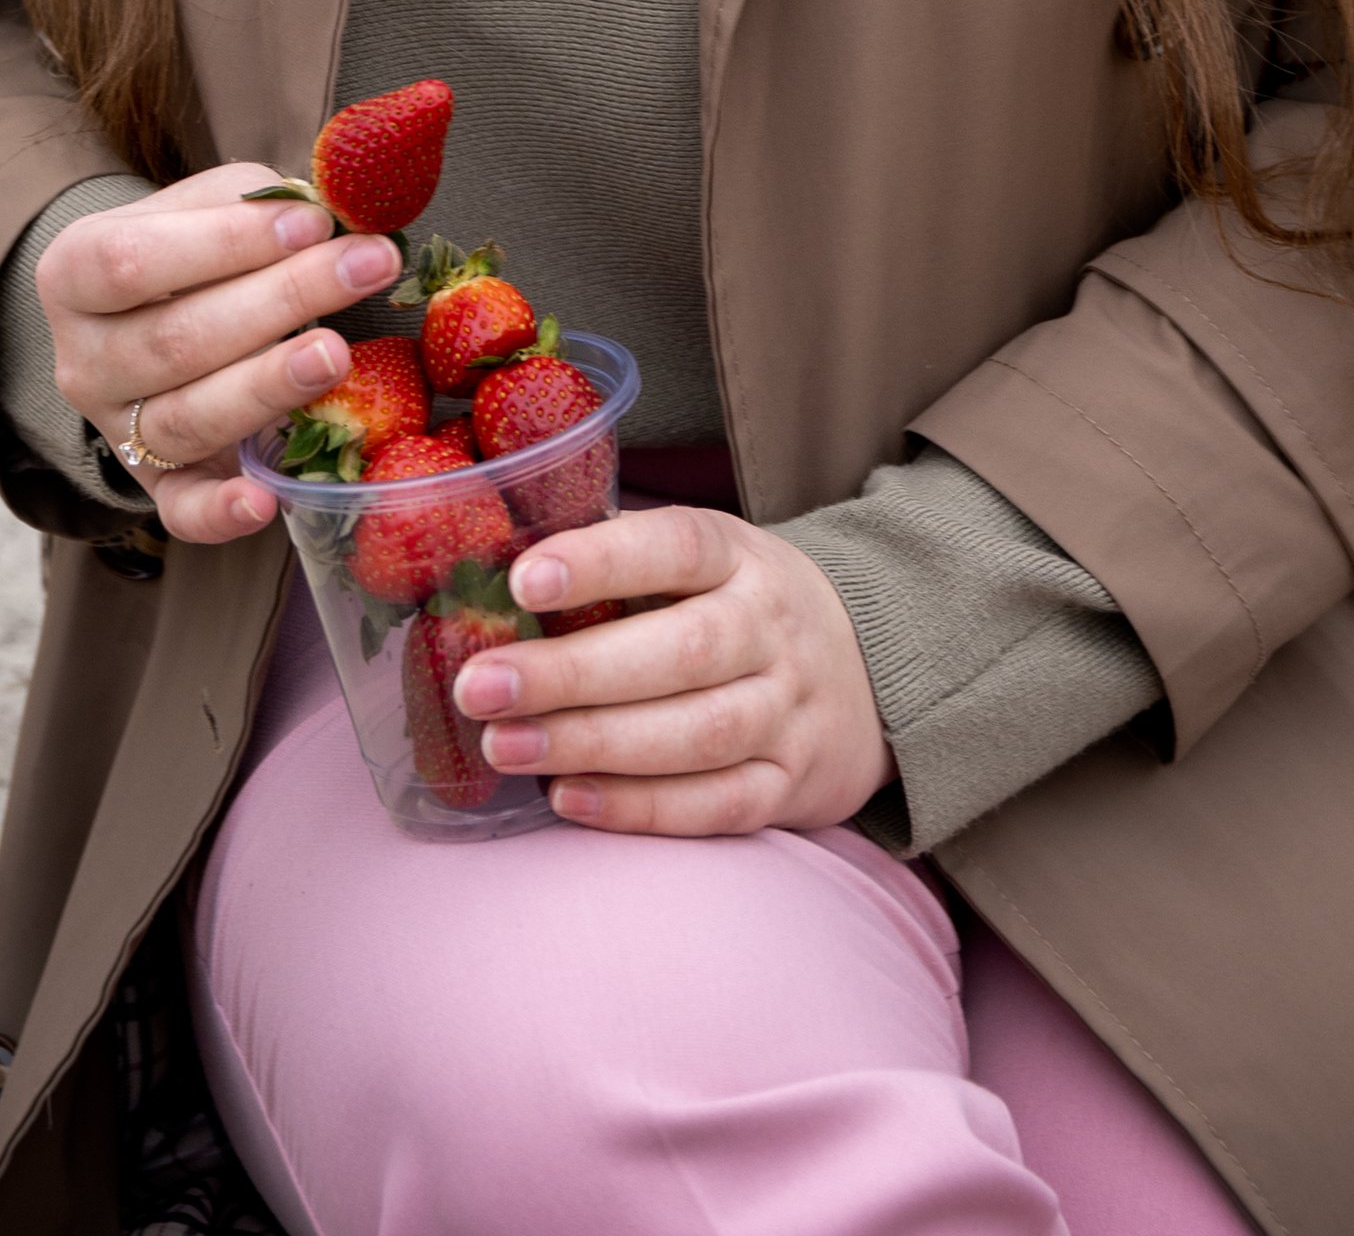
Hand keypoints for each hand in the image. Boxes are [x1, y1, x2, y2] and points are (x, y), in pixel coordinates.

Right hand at [33, 161, 400, 545]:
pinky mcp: (156, 485)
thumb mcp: (204, 204)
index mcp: (74, 274)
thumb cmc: (189, 246)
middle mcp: (83, 359)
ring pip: (187, 419)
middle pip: (174, 340)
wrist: (152, 312)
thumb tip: (328, 213)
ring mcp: (115, 430)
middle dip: (280, 300)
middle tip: (365, 267)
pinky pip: (181, 511)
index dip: (224, 242)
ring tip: (336, 354)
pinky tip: (267, 502)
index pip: (132, 261)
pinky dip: (220, 513)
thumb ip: (255, 203)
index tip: (311, 222)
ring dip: (267, 387)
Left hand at [448, 505, 891, 834]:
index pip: (677, 546)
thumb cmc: (742, 608)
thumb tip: (496, 565)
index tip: (524, 580)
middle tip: (480, 687)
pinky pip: (716, 804)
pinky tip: (568, 798)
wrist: (873, 672)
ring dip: (593, 744)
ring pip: (696, 734)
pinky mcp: (792, 786)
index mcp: (743, 557)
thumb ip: (621, 559)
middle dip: (572, 673)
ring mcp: (790, 712)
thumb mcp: (707, 560)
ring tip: (504, 747)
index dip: (601, 561)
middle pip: (681, 652)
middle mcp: (774, 630)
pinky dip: (640, 808)